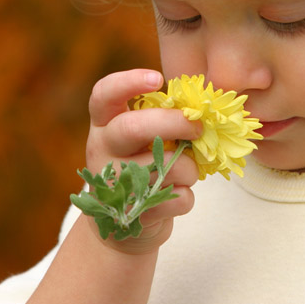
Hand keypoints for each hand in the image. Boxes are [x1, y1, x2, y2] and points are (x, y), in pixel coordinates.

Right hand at [84, 69, 201, 254]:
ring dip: (189, 168)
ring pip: (164, 167)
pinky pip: (176, 199)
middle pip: (131, 127)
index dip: (128, 82)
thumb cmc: (141, 165)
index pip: (103, 95)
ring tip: (188, 171)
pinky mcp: (132, 215)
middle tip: (198, 126)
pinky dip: (186, 197)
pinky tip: (176, 195)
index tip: (158, 79)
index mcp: (103, 124)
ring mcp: (113, 184)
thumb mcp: (139, 139)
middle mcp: (101, 150)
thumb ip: (160, 120)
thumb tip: (202, 111)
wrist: (122, 224)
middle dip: (173, 123)